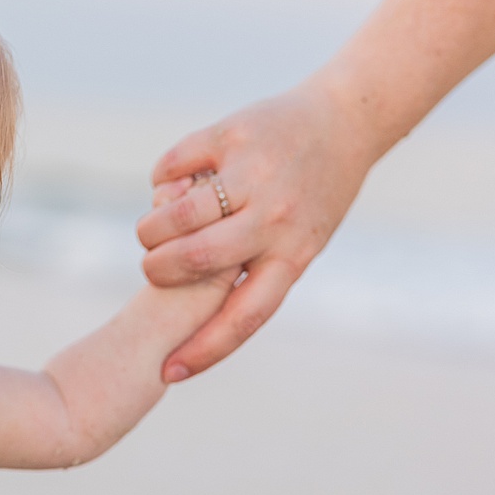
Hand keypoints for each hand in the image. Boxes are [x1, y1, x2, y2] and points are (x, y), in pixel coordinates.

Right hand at [134, 78, 380, 380]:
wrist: (343, 121)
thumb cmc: (314, 196)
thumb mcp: (300, 242)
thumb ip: (255, 272)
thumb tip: (190, 314)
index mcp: (294, 253)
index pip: (246, 315)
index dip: (205, 350)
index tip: (170, 373)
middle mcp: (276, 216)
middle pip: (196, 259)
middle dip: (158, 269)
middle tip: (151, 267)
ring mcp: (254, 172)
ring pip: (177, 214)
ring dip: (151, 228)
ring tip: (151, 230)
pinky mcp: (231, 134)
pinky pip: (172, 166)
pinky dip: (161, 180)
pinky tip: (169, 185)